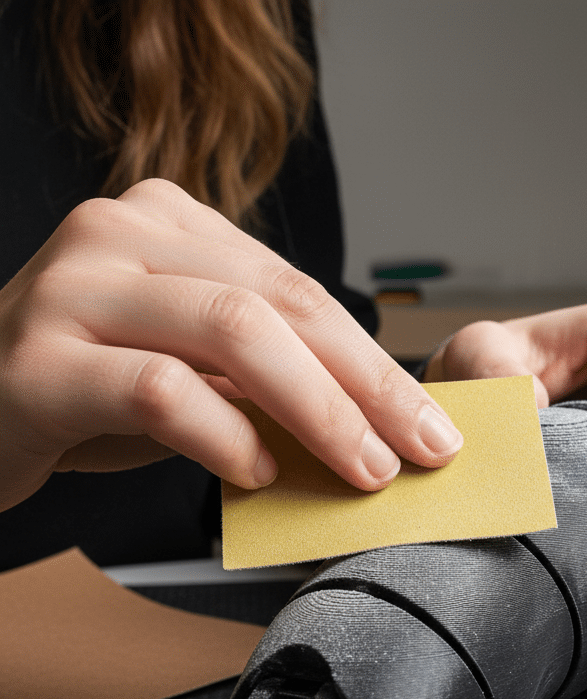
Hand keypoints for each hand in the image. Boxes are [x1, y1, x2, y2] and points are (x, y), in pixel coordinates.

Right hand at [0, 179, 462, 513]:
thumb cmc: (90, 389)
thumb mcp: (191, 366)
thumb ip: (266, 377)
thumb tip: (377, 424)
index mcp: (170, 224)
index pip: (301, 291)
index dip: (377, 363)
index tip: (432, 424)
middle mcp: (121, 235)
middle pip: (280, 305)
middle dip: (368, 387)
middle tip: (419, 450)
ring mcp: (73, 288)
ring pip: (231, 332)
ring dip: (317, 411)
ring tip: (361, 467)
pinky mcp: (36, 361)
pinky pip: (160, 389)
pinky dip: (226, 434)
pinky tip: (258, 471)